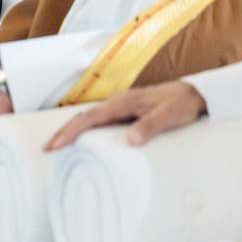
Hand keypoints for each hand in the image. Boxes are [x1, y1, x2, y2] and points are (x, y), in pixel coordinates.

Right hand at [45, 82, 206, 149]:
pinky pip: (98, 119)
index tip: (56, 144)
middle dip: (63, 132)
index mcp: (122, 103)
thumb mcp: (169, 117)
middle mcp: (116, 102)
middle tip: (47, 148)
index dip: (71, 131)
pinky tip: (82, 137)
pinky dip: (84, 128)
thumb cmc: (181, 105)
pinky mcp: (125, 111)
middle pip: (82, 117)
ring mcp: (120, 106)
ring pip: (88, 117)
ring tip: (58, 144)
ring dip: (71, 130)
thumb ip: (149, 127)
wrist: (194, 93)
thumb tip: (129, 141)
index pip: (89, 118)